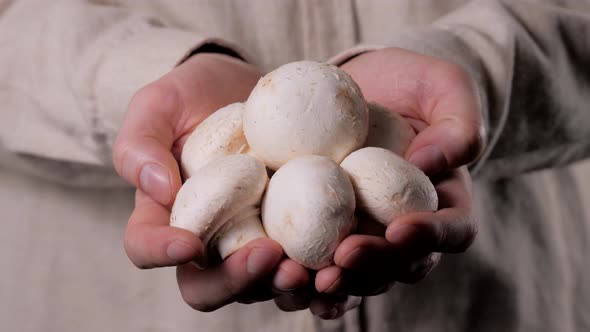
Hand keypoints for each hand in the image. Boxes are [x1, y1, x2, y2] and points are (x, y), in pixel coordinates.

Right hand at [113, 53, 308, 309]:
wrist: (246, 91)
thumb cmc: (194, 97)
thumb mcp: (159, 104)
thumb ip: (140, 142)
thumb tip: (157, 188)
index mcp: (165, 215)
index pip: (146, 246)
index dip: (161, 253)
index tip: (188, 243)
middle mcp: (208, 240)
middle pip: (209, 286)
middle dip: (238, 280)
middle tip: (270, 256)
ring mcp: (252, 241)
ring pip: (262, 286)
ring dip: (286, 286)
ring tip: (314, 269)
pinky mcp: (293, 234)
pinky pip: (306, 267)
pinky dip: (322, 277)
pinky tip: (342, 267)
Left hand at [306, 48, 481, 313]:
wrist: (356, 84)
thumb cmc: (406, 83)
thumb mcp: (443, 85)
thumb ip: (457, 122)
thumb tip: (431, 164)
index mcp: (443, 201)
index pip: (452, 230)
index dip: (430, 237)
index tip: (399, 228)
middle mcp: (403, 227)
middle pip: (400, 265)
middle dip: (373, 267)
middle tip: (344, 256)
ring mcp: (363, 233)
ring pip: (358, 276)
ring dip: (335, 284)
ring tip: (306, 276)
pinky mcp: (323, 230)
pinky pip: (317, 264)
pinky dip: (302, 278)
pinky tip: (282, 274)